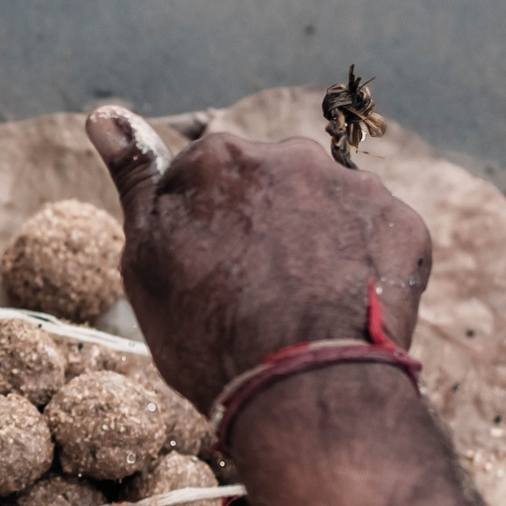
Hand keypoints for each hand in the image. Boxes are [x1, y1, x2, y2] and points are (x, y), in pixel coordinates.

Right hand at [85, 104, 433, 409]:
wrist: (303, 392)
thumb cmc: (208, 333)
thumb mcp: (145, 261)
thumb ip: (133, 179)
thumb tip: (103, 113)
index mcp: (218, 159)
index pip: (206, 183)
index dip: (203, 233)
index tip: (206, 277)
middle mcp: (289, 155)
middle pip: (271, 186)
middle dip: (265, 227)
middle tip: (256, 296)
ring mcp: (353, 187)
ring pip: (327, 209)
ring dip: (316, 243)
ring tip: (303, 309)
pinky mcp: (402, 224)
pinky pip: (377, 237)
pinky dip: (364, 266)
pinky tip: (343, 308)